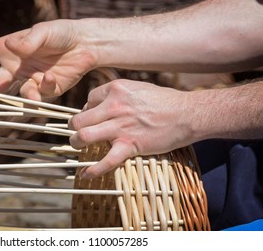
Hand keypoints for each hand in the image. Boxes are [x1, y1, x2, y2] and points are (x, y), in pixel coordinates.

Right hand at [0, 20, 95, 100]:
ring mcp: (30, 80)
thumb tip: (11, 48)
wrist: (85, 45)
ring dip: (24, 97)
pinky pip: (39, 94)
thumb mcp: (43, 32)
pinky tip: (50, 76)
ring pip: (18, 95)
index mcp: (8, 49)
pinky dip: (43, 88)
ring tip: (33, 96)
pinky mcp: (45, 90)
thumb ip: (28, 41)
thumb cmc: (60, 33)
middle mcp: (16, 67)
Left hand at [69, 79, 194, 178]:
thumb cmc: (165, 101)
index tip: (92, 118)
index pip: (88, 100)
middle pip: (79, 119)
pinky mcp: (130, 145)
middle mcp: (114, 107)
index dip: (87, 110)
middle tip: (77, 133)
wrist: (187, 114)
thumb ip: (119, 94)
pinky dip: (93, 170)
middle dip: (74, 128)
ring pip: (83, 136)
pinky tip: (85, 175)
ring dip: (76, 144)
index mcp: (116, 89)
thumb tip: (102, 104)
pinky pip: (106, 161)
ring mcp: (120, 127)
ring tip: (77, 147)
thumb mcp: (138, 88)